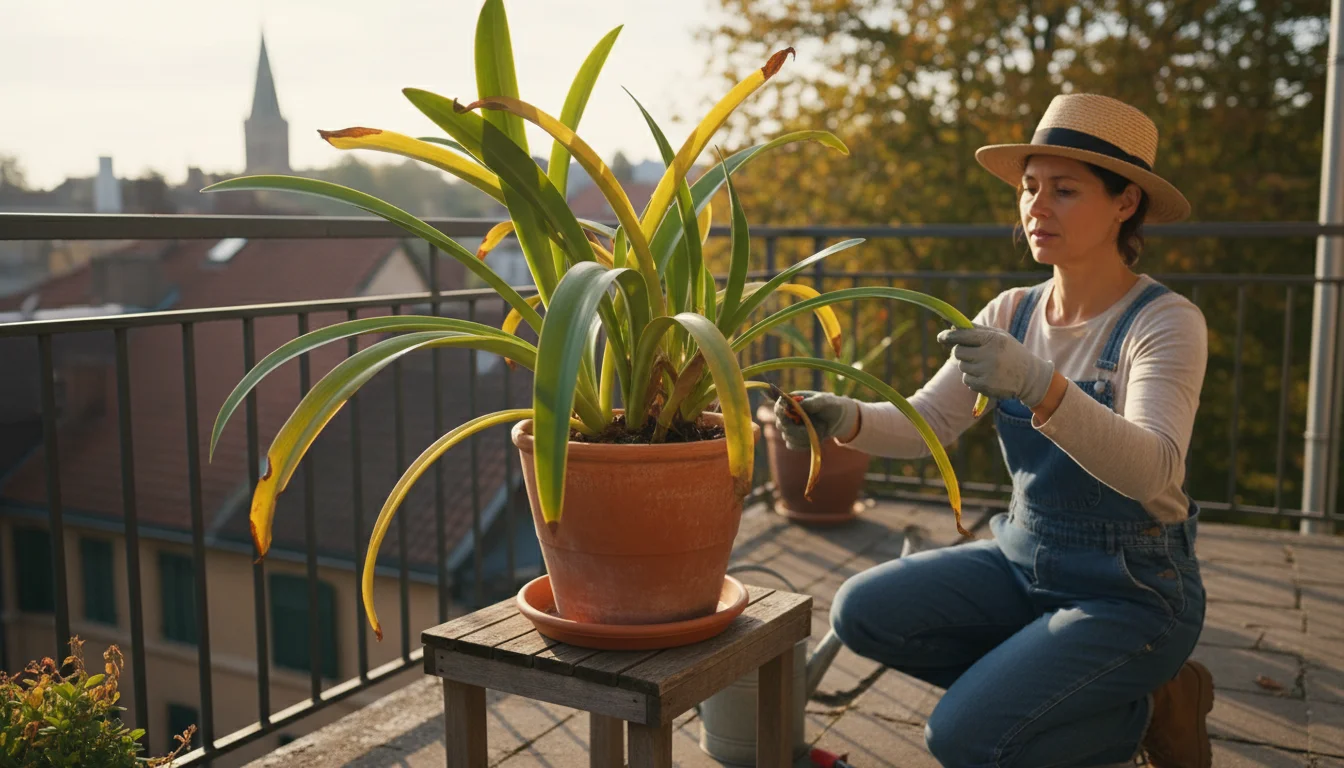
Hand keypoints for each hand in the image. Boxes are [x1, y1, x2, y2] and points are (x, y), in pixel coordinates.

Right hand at [772, 390, 859, 450]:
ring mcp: (789, 428)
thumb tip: (800, 404)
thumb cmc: (829, 406)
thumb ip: (813, 402)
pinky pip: (793, 445)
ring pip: (787, 436)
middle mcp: (787, 415)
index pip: (779, 406)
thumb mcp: (825, 401)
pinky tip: (814, 438)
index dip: (780, 411)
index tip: (788, 414)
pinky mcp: (793, 439)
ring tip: (819, 430)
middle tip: (810, 428)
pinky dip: (804, 443)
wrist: (836, 419)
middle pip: (781, 424)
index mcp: (792, 402)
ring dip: (804, 436)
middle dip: (796, 428)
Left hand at [937, 324, 1054, 407]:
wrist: (1030, 376)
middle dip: (962, 352)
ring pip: (961, 367)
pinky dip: (972, 379)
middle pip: (958, 352)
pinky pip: (966, 380)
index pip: (963, 335)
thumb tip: (951, 327)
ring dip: (968, 366)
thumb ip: (976, 330)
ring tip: (986, 366)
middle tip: (974, 354)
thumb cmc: (1010, 352)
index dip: (948, 336)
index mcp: (993, 339)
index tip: (941, 337)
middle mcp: (990, 354)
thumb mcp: (999, 336)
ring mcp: (987, 371)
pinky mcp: (985, 386)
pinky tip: (987, 377)